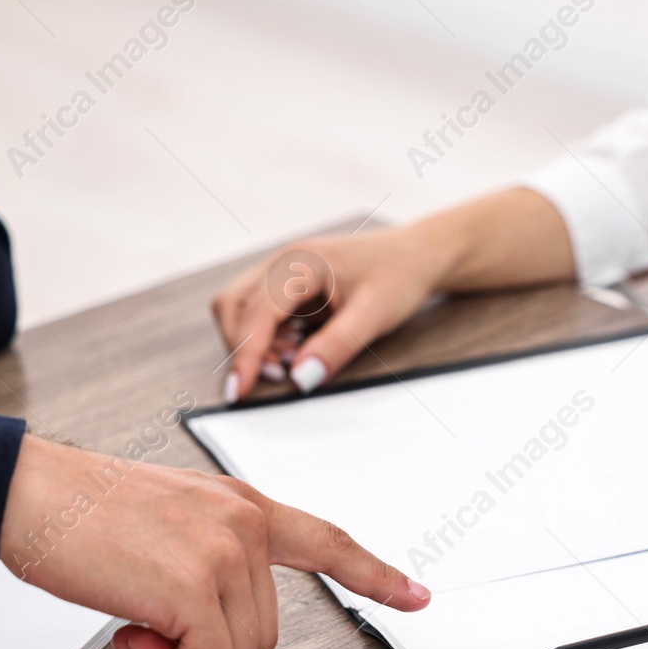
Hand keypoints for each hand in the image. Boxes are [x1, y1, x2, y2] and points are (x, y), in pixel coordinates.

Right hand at [0, 436, 430, 648]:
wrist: (25, 491)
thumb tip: (211, 634)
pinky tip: (131, 638)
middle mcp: (243, 525)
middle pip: (266, 633)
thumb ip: (211, 563)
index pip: (326, 540)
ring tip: (136, 628)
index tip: (416, 596)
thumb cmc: (81, 511)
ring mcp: (223, 554)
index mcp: (242, 505)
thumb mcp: (171, 521)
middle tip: (152, 635)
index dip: (375, 574)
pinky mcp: (193, 587)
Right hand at [210, 188, 575, 401]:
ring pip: (238, 309)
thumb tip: (300, 380)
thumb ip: (338, 346)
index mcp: (301, 262)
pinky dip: (267, 337)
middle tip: (281, 375)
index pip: (257, 311)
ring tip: (294, 361)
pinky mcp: (284, 285)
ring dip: (253, 343)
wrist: (416, 255)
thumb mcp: (375, 315)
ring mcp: (280, 270)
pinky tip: (298, 349)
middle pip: (232, 306)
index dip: (245, 354)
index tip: (239, 392)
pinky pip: (257, 312)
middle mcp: (282, 261)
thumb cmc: (398, 277)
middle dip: (245, 348)